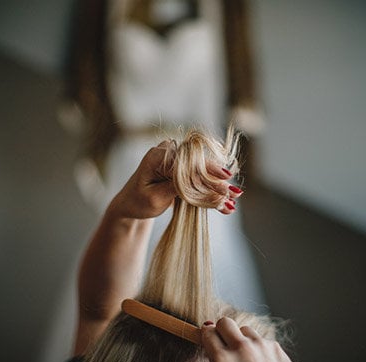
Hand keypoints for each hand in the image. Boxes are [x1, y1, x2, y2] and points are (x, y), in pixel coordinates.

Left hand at [110, 141, 242, 218]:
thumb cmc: (138, 202)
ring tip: (232, 203)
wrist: (130, 204)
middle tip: (235, 195)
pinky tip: (224, 205)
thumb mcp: (155, 198)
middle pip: (199, 166)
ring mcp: (177, 160)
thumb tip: (202, 183)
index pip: (188, 162)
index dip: (209, 172)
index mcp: (158, 156)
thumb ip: (178, 188)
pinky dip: (211, 192)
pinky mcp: (182, 169)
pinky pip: (200, 179)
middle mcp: (169, 152)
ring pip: (202, 173)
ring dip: (218, 188)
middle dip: (218, 182)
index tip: (225, 181)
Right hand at [201, 318, 304, 361]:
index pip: (208, 333)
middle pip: (225, 322)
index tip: (209, 338)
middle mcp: (241, 349)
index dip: (207, 335)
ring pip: (245, 330)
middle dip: (222, 330)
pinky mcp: (276, 348)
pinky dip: (259, 350)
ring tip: (246, 358)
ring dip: (242, 340)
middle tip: (224, 342)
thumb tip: (213, 355)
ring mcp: (260, 346)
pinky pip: (262, 341)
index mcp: (223, 361)